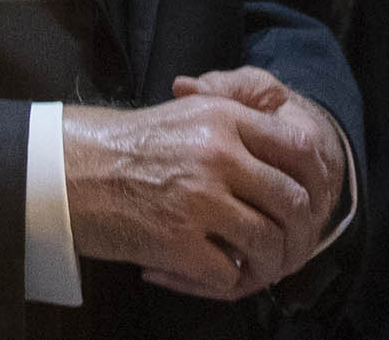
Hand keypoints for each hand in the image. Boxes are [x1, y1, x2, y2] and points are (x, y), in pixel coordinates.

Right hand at [65, 73, 332, 300]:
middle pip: (292, 202)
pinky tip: (215, 273)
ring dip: (268, 264)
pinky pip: (229, 273)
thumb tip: (279, 108)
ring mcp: (200, 200)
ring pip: (268, 242)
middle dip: (299, 234)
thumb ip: (238, 107)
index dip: (315, 180)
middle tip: (289, 249)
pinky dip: (229, 281)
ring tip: (254, 267)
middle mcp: (219, 155)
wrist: (73, 173)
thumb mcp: (189, 109)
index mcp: (225, 119)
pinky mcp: (178, 241)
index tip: (310, 203)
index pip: (299, 147)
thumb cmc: (131, 144)